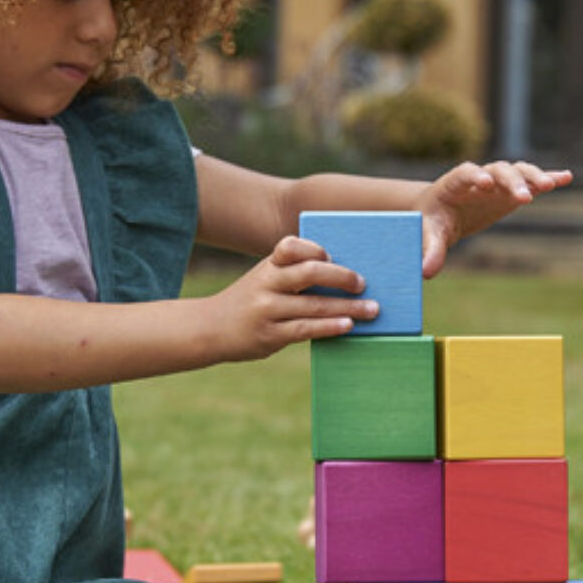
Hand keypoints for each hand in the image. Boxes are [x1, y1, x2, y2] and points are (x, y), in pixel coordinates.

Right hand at [208, 235, 377, 360]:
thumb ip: (292, 275)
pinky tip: (348, 325)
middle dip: (340, 276)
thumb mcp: (263, 280)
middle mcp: (265, 284)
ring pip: (313, 305)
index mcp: (268, 265)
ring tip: (372, 309)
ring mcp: (266, 310)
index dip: (312, 248)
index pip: (289, 247)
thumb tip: (344, 277)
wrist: (209, 329)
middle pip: (308, 273)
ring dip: (347, 307)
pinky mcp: (269, 335)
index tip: (331, 254)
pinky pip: (305, 329)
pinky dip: (330, 326)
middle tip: (363, 283)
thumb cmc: (249, 302)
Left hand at [415, 161, 572, 277]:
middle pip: (498, 171)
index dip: (474, 175)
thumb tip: (426, 273)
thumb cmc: (431, 221)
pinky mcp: (510, 191)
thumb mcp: (428, 234)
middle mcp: (479, 177)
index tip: (485, 182)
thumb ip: (429, 250)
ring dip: (532, 177)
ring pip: (517, 171)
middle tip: (524, 197)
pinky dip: (548, 178)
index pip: (465, 173)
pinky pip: (530, 181)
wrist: (440, 212)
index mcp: (454, 184)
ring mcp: (497, 182)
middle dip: (511, 182)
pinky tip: (565, 178)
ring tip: (549, 186)